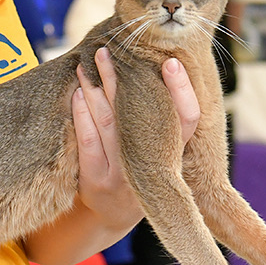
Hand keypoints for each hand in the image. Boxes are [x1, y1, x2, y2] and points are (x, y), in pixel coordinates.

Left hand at [72, 47, 199, 220]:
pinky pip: (88, 141)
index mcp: (174, 154)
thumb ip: (164, 119)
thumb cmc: (139, 170)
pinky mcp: (96, 182)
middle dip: (123, 78)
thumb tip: (161, 64)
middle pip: (138, 115)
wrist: (110, 216)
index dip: (182, 91)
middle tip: (111, 48)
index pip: (187, 120)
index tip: (171, 61)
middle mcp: (153, 165)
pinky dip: (81, 114)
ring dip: (97, 88)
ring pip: (110, 123)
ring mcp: (123, 175)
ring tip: (89, 61)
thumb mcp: (160, 152)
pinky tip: (78, 93)